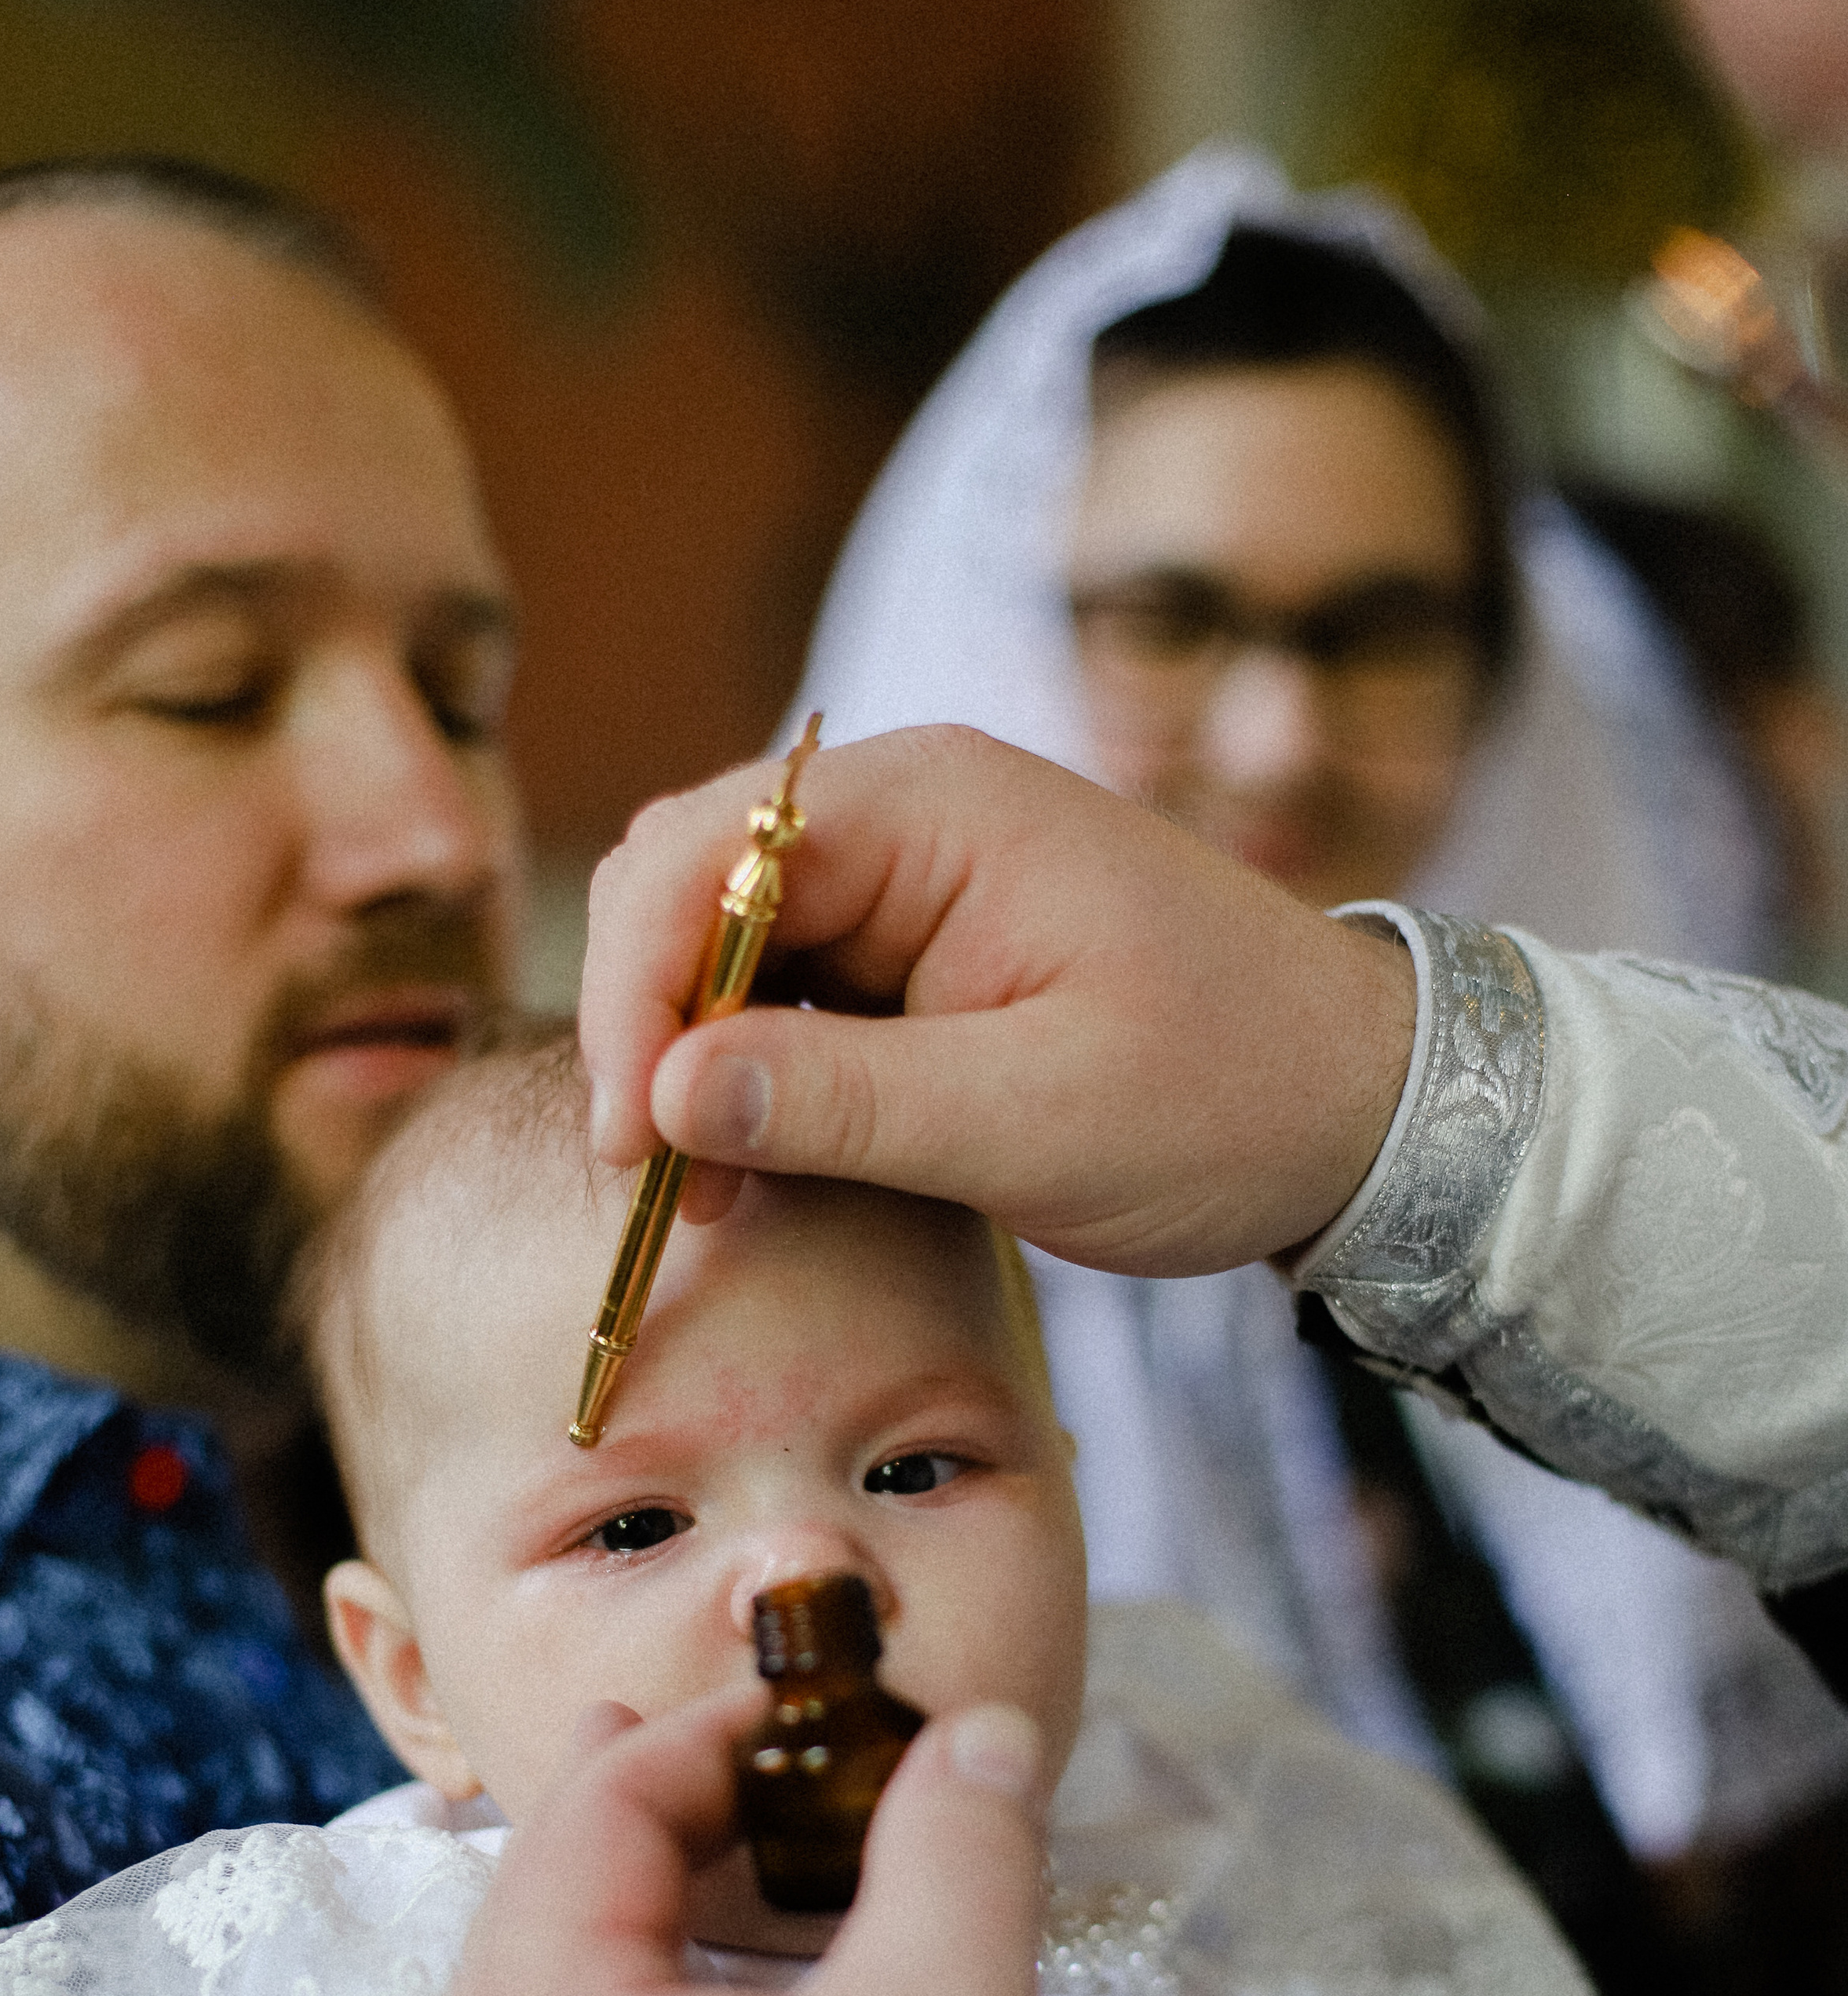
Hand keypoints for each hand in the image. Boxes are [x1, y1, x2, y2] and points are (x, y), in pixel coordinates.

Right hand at [580, 725, 1415, 1275]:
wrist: (1364, 1105)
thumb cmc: (1230, 1098)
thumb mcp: (1036, 1121)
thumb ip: (842, 1105)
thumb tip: (664, 1096)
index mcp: (936, 805)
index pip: (707, 853)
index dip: (638, 991)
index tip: (631, 1135)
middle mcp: (909, 811)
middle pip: (687, 877)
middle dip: (645, 1021)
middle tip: (649, 1174)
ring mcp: (911, 874)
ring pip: (719, 936)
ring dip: (687, 1056)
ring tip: (704, 1190)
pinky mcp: (918, 944)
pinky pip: (784, 986)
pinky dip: (746, 1073)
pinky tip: (755, 1165)